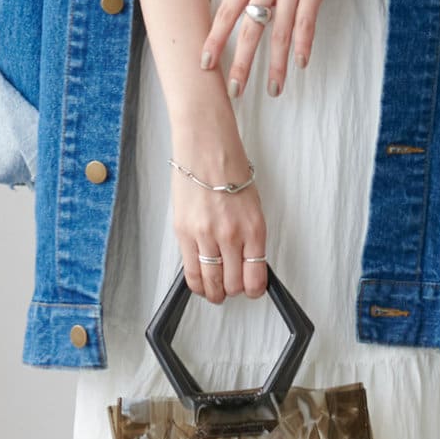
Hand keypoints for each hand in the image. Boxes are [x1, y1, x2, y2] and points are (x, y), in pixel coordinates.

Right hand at [170, 115, 268, 302]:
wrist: (205, 146)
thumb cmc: (229, 168)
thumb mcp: (252, 205)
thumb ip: (250, 236)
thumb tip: (246, 262)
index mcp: (254, 228)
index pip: (256, 276)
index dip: (254, 290)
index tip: (251, 289)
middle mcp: (231, 235)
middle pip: (233, 284)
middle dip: (232, 291)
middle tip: (230, 288)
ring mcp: (205, 235)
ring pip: (211, 283)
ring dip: (214, 292)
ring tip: (214, 291)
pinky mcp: (183, 232)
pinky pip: (190, 271)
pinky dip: (196, 283)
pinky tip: (199, 283)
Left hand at [199, 0, 356, 98]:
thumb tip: (245, 10)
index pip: (226, 12)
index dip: (215, 40)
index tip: (204, 64)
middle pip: (249, 29)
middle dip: (241, 63)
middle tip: (234, 91)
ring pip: (279, 33)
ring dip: (275, 65)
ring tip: (273, 90)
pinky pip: (307, 22)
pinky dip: (304, 45)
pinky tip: (301, 63)